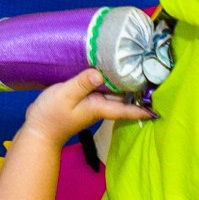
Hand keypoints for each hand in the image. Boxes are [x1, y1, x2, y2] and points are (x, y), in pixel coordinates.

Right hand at [19, 68, 155, 145]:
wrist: (38, 131)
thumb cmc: (51, 116)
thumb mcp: (65, 96)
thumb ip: (81, 84)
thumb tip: (100, 73)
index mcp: (99, 107)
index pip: (126, 109)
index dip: (142, 108)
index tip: (159, 108)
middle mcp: (100, 106)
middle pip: (124, 99)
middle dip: (137, 90)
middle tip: (151, 74)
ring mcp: (92, 104)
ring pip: (114, 94)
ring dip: (124, 85)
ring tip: (136, 68)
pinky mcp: (84, 100)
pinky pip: (103, 90)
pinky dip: (110, 82)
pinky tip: (109, 72)